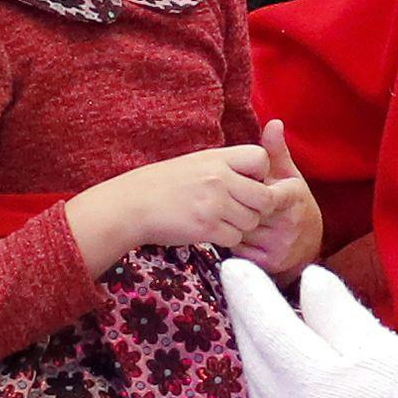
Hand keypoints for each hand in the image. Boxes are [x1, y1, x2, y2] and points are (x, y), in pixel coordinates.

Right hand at [69, 142, 295, 272]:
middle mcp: (220, 179)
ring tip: (220, 220)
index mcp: (217, 158)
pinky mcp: (207, 228)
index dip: (260, 175)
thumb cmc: (163, 184)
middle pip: (265, 197)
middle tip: (240, 209)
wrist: (132, 205)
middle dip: (257, 207)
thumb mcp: (195, 163)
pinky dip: (226, 239)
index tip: (246, 183)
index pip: (261, 160)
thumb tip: (255, 176)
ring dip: (240, 226)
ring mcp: (214, 204)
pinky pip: (235, 238)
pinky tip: (210, 231)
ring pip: (252, 221)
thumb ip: (225, 167)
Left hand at [220, 261, 397, 397]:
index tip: (235, 266)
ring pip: (255, 378)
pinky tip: (280, 362)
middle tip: (244, 283)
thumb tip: (307, 279)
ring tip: (264, 318)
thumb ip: (338, 312)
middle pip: (254, 352)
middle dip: (248, 315)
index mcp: (314, 384)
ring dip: (256, 346)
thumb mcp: (384, 350)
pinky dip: (267, 377)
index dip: (248, 293)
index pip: (267, 326)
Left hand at [231, 116, 321, 277]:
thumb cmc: (292, 202)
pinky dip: (233, 241)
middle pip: (246, 210)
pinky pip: (238, 249)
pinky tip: (237, 233)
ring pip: (239, 230)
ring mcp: (280, 246)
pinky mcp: (270, 263)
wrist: (309, 243)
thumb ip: (276, 151)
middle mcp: (290, 223)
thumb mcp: (287, 175)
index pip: (266, 194)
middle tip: (228, 200)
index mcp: (294, 197)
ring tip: (234, 215)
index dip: (248, 190)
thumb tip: (273, 121)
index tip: (240, 187)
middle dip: (235, 205)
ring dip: (231, 223)